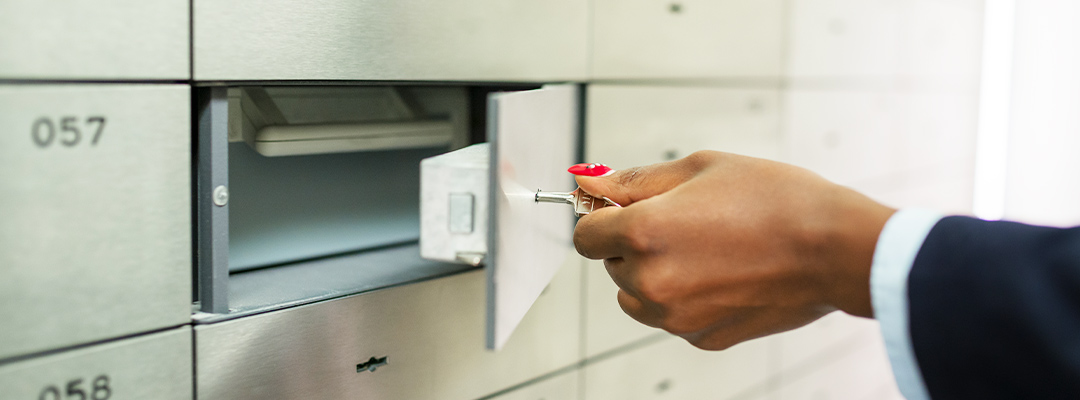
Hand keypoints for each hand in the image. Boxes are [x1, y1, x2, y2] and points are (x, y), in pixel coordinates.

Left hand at [572, 151, 894, 349]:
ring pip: (636, 296)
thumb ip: (637, 180)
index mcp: (644, 234)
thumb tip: (594, 183)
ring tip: (705, 248)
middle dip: (634, 243)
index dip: (603, 218)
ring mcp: (676, 316)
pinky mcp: (701, 337)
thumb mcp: (700, 168)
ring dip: (654, 273)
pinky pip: (672, 316)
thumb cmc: (776, 200)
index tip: (622, 211)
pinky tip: (724, 273)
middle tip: (684, 222)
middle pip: (611, 264)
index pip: (585, 235)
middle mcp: (652, 282)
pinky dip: (685, 298)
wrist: (832, 247)